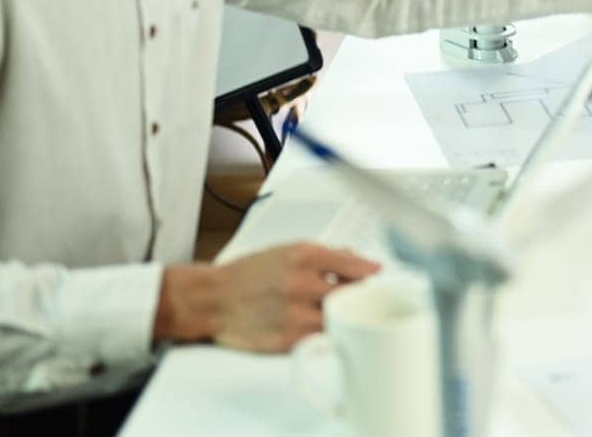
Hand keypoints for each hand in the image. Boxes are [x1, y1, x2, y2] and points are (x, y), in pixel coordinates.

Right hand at [156, 243, 379, 350]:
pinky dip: (326, 333)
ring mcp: (294, 314)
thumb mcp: (289, 250)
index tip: (378, 277)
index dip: (370, 273)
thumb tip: (363, 261)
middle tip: (363, 297)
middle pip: (351, 294)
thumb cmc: (250, 274)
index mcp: (303, 256)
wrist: (213, 299)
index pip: (353, 265)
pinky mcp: (287, 340)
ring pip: (339, 319)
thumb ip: (328, 255)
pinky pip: (320, 339)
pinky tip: (321, 327)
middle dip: (360, 296)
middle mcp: (300, 283)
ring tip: (341, 313)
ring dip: (344, 317)